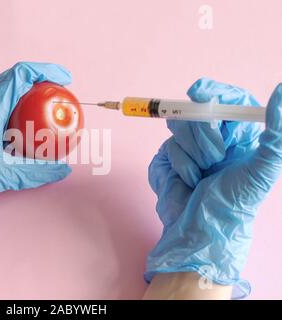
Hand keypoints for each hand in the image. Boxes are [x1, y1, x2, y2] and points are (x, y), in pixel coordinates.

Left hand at [0, 62, 72, 245]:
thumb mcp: (4, 174)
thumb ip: (36, 172)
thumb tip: (62, 170)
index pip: (20, 75)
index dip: (45, 71)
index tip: (65, 79)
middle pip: (15, 78)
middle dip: (41, 81)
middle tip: (60, 94)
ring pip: (7, 89)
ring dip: (29, 92)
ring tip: (48, 106)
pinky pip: (1, 103)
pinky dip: (19, 106)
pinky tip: (29, 123)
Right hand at [146, 78, 281, 297]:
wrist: (199, 232)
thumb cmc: (234, 205)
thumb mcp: (262, 170)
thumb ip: (276, 133)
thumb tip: (281, 91)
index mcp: (240, 134)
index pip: (226, 98)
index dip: (212, 92)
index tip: (200, 94)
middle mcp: (214, 137)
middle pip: (199, 110)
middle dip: (205, 136)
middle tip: (215, 160)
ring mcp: (189, 146)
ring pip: (180, 127)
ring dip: (192, 155)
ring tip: (202, 175)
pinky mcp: (168, 157)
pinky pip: (168, 147)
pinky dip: (179, 166)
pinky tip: (187, 181)